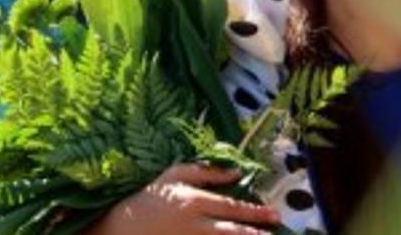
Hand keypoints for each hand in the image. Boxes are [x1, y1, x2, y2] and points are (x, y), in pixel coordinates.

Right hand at [91, 164, 280, 234]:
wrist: (126, 224)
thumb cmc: (153, 196)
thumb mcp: (174, 175)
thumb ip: (205, 172)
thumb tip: (235, 173)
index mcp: (192, 200)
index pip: (228, 206)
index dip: (252, 211)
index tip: (272, 213)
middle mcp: (193, 222)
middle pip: (230, 228)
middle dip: (254, 230)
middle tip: (274, 229)